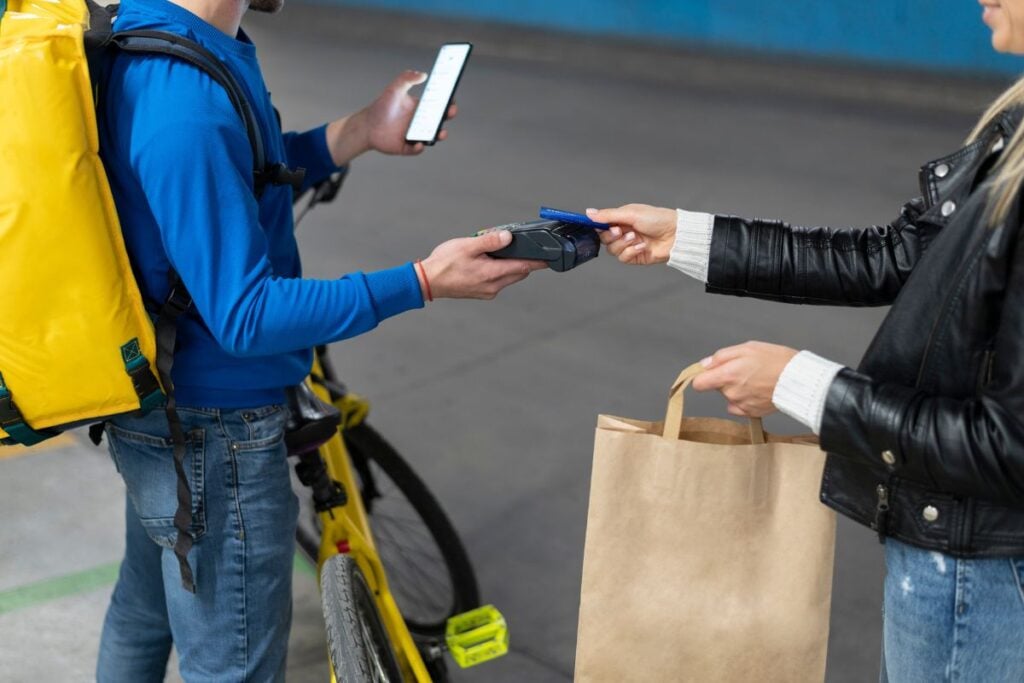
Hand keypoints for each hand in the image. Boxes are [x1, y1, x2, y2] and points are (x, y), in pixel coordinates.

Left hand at [326, 71, 457, 164]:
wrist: (367, 125)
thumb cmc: (381, 106)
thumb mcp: (394, 89)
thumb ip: (406, 78)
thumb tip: (423, 74)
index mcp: (420, 108)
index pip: (438, 106)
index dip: (447, 103)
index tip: (451, 100)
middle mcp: (420, 122)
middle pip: (439, 120)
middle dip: (448, 117)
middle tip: (451, 112)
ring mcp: (415, 135)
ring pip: (432, 137)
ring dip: (439, 135)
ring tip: (440, 132)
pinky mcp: (406, 147)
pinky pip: (416, 149)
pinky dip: (419, 148)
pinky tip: (419, 144)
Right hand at [419, 230, 546, 300]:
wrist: (427, 282)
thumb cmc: (444, 264)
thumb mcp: (467, 246)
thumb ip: (490, 241)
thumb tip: (509, 237)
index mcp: (492, 273)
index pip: (524, 267)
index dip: (538, 262)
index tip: (550, 258)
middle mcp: (493, 286)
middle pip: (519, 273)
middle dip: (524, 261)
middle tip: (524, 247)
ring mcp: (487, 291)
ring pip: (509, 277)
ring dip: (510, 266)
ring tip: (499, 252)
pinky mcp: (481, 293)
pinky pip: (498, 281)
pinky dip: (500, 271)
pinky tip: (488, 262)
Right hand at [585, 204, 676, 264]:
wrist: (675, 234)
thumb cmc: (658, 219)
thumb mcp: (630, 213)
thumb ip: (608, 215)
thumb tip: (589, 212)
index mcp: (621, 219)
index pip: (602, 225)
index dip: (598, 227)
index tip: (597, 227)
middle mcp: (623, 232)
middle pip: (604, 239)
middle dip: (612, 236)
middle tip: (620, 231)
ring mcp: (629, 245)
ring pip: (612, 250)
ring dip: (623, 244)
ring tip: (635, 237)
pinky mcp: (635, 257)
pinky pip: (623, 258)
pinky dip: (631, 252)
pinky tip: (642, 246)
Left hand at [691, 341, 798, 417]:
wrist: (799, 380)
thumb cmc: (776, 360)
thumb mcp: (747, 348)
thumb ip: (721, 356)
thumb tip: (704, 364)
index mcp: (727, 375)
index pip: (699, 383)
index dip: (702, 376)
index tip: (709, 372)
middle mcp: (731, 393)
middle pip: (717, 387)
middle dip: (725, 378)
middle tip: (744, 369)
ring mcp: (741, 405)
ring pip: (729, 396)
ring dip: (737, 389)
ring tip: (756, 379)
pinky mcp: (752, 413)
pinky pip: (739, 407)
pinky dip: (745, 400)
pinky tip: (757, 391)